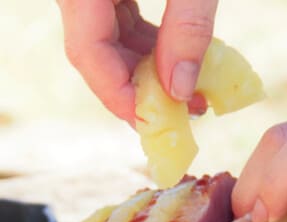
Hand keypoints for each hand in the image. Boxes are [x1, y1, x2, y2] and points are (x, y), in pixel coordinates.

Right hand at [57, 0, 217, 123]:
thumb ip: (188, 26)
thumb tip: (180, 90)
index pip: (87, 52)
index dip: (120, 96)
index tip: (157, 123)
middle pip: (97, 56)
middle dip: (141, 91)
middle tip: (185, 112)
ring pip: (108, 45)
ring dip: (149, 73)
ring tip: (191, 92)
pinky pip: (120, 25)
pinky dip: (150, 48)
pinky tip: (178, 61)